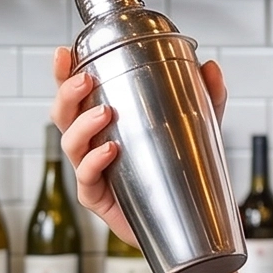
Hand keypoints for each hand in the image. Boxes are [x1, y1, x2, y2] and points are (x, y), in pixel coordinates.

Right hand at [52, 47, 227, 245]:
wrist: (188, 220)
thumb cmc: (180, 169)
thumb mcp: (199, 128)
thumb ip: (206, 97)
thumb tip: (210, 67)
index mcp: (104, 123)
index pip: (77, 94)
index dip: (64, 73)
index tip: (64, 53)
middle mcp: (91, 145)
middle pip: (63, 116)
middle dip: (67, 95)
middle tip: (84, 80)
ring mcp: (92, 172)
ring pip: (71, 145)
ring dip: (83, 126)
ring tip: (104, 113)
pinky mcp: (100, 199)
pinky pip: (87, 180)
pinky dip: (95, 163)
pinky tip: (110, 151)